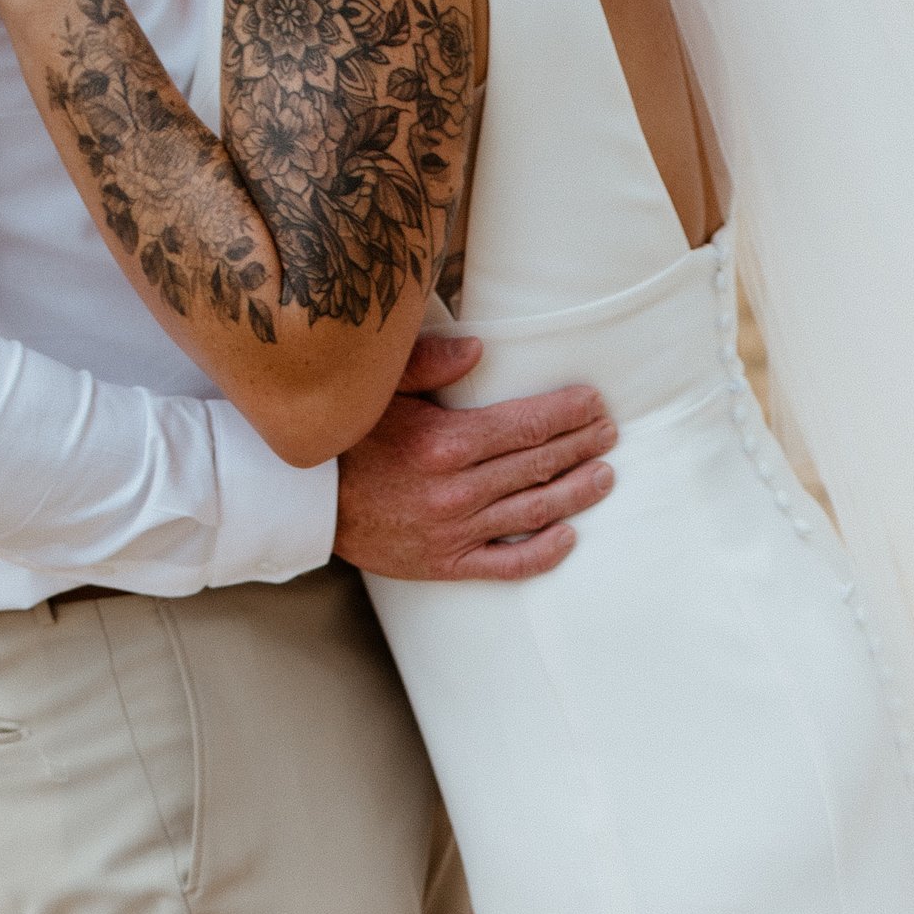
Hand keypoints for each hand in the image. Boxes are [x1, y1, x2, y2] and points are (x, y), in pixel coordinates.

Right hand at [335, 339, 616, 581]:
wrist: (304, 504)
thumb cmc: (341, 441)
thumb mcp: (377, 391)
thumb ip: (428, 364)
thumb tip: (480, 349)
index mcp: (446, 442)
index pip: (526, 425)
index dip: (568, 414)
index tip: (594, 403)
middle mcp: (457, 490)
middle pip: (538, 466)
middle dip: (581, 446)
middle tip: (608, 434)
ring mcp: (455, 531)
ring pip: (533, 512)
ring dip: (575, 493)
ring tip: (604, 476)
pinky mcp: (446, 563)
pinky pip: (507, 564)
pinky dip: (542, 553)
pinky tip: (567, 537)